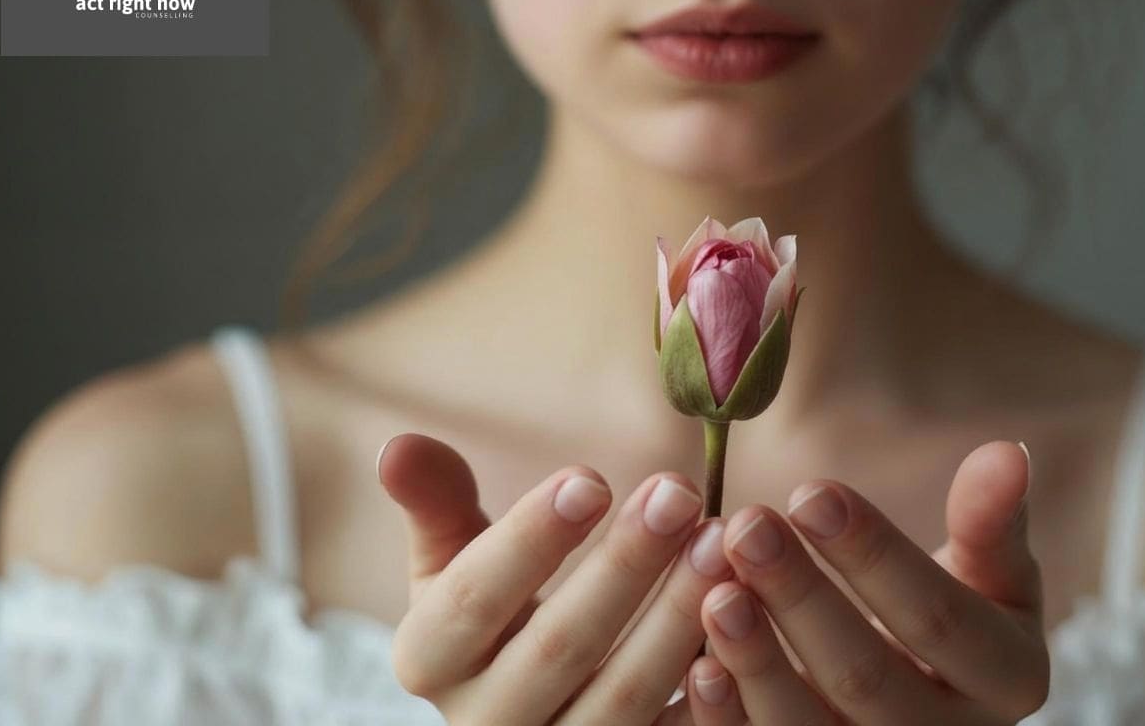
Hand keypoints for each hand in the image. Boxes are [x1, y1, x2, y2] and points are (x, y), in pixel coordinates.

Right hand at [377, 432, 732, 724]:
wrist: (532, 713)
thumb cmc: (497, 616)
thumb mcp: (455, 563)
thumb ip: (437, 506)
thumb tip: (398, 447)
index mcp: (430, 662)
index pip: (469, 601)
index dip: (528, 541)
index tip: (590, 478)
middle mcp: (486, 725)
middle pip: (558, 647)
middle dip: (623, 565)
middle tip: (679, 491)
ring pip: (624, 696)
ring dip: (677, 615)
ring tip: (721, 539)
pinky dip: (712, 685)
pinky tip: (747, 618)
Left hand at [679, 440, 1046, 724]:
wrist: (930, 705)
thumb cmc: (956, 619)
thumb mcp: (990, 573)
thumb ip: (991, 521)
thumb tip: (1008, 452)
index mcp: (1009, 680)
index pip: (938, 618)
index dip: (873, 556)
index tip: (809, 491)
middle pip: (866, 676)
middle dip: (801, 598)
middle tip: (747, 528)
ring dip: (758, 661)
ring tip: (715, 592)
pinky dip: (730, 718)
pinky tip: (698, 664)